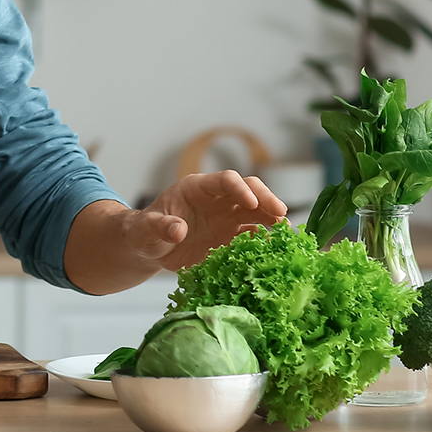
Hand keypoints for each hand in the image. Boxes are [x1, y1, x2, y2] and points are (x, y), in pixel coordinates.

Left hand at [126, 171, 286, 270]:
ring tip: (286, 232)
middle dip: (265, 198)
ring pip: (256, 212)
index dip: (239, 188)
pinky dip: (266, 241)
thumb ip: (159, 227)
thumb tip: (177, 229)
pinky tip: (277, 250)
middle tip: (281, 214)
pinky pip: (253, 236)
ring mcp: (226, 219)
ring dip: (272, 218)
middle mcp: (216, 201)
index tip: (250, 202)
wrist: (150, 248)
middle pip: (248, 190)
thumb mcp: (146, 230)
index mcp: (197, 189)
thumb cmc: (145, 233)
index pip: (224, 180)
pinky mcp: (231, 238)